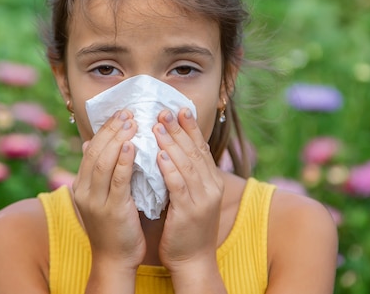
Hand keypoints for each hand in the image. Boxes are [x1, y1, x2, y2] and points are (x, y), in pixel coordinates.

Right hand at [72, 110, 145, 271]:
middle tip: (128, 112)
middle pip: (96, 151)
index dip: (106, 129)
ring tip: (132, 123)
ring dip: (118, 139)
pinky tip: (133, 146)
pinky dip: (123, 161)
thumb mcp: (101, 195)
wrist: (114, 259)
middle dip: (112, 129)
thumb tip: (92, 143)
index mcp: (81, 185)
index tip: (121, 113)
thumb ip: (98, 171)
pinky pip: (117, 180)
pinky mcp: (112, 210)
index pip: (91, 149)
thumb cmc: (113, 225)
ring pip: (104, 162)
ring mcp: (96, 201)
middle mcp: (84, 190)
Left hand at [154, 108, 223, 274]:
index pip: (201, 148)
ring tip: (157, 126)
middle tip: (164, 110)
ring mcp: (202, 199)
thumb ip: (183, 175)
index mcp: (212, 181)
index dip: (190, 127)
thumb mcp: (190, 197)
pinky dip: (169, 169)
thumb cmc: (186, 228)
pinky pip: (179, 186)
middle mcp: (211, 187)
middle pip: (194, 151)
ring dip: (172, 143)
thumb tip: (169, 151)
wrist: (193, 261)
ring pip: (187, 164)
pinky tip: (159, 156)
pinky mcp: (189, 212)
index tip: (179, 109)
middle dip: (179, 129)